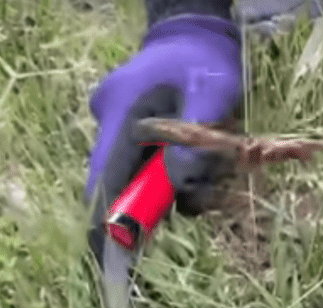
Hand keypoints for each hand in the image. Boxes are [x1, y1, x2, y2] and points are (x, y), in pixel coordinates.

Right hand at [85, 15, 241, 267]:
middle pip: (121, 180)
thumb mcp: (212, 93)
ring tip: (210, 184)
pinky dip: (175, 176)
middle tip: (190, 210)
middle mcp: (112, 122)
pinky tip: (203, 172)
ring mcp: (123, 127)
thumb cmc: (207, 60)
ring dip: (172, 189)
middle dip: (153, 204)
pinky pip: (150, 166)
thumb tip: (179, 182)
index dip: (108, 214)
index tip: (116, 250)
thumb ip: (196, 138)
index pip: (104, 173)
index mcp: (120, 112)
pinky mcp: (140, 134)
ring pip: (140, 176)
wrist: (199, 35)